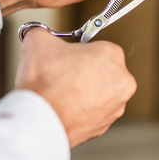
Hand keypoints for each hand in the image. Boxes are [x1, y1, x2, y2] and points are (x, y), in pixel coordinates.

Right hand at [15, 29, 136, 146]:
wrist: (40, 119)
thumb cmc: (46, 82)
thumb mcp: (38, 41)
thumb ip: (41, 32)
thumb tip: (37, 34)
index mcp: (112, 55)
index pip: (97, 47)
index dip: (77, 52)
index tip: (65, 57)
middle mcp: (122, 82)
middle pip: (100, 71)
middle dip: (82, 73)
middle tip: (61, 75)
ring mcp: (115, 107)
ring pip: (98, 94)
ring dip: (82, 93)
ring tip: (60, 93)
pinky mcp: (104, 127)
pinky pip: (92, 114)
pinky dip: (80, 111)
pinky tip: (63, 107)